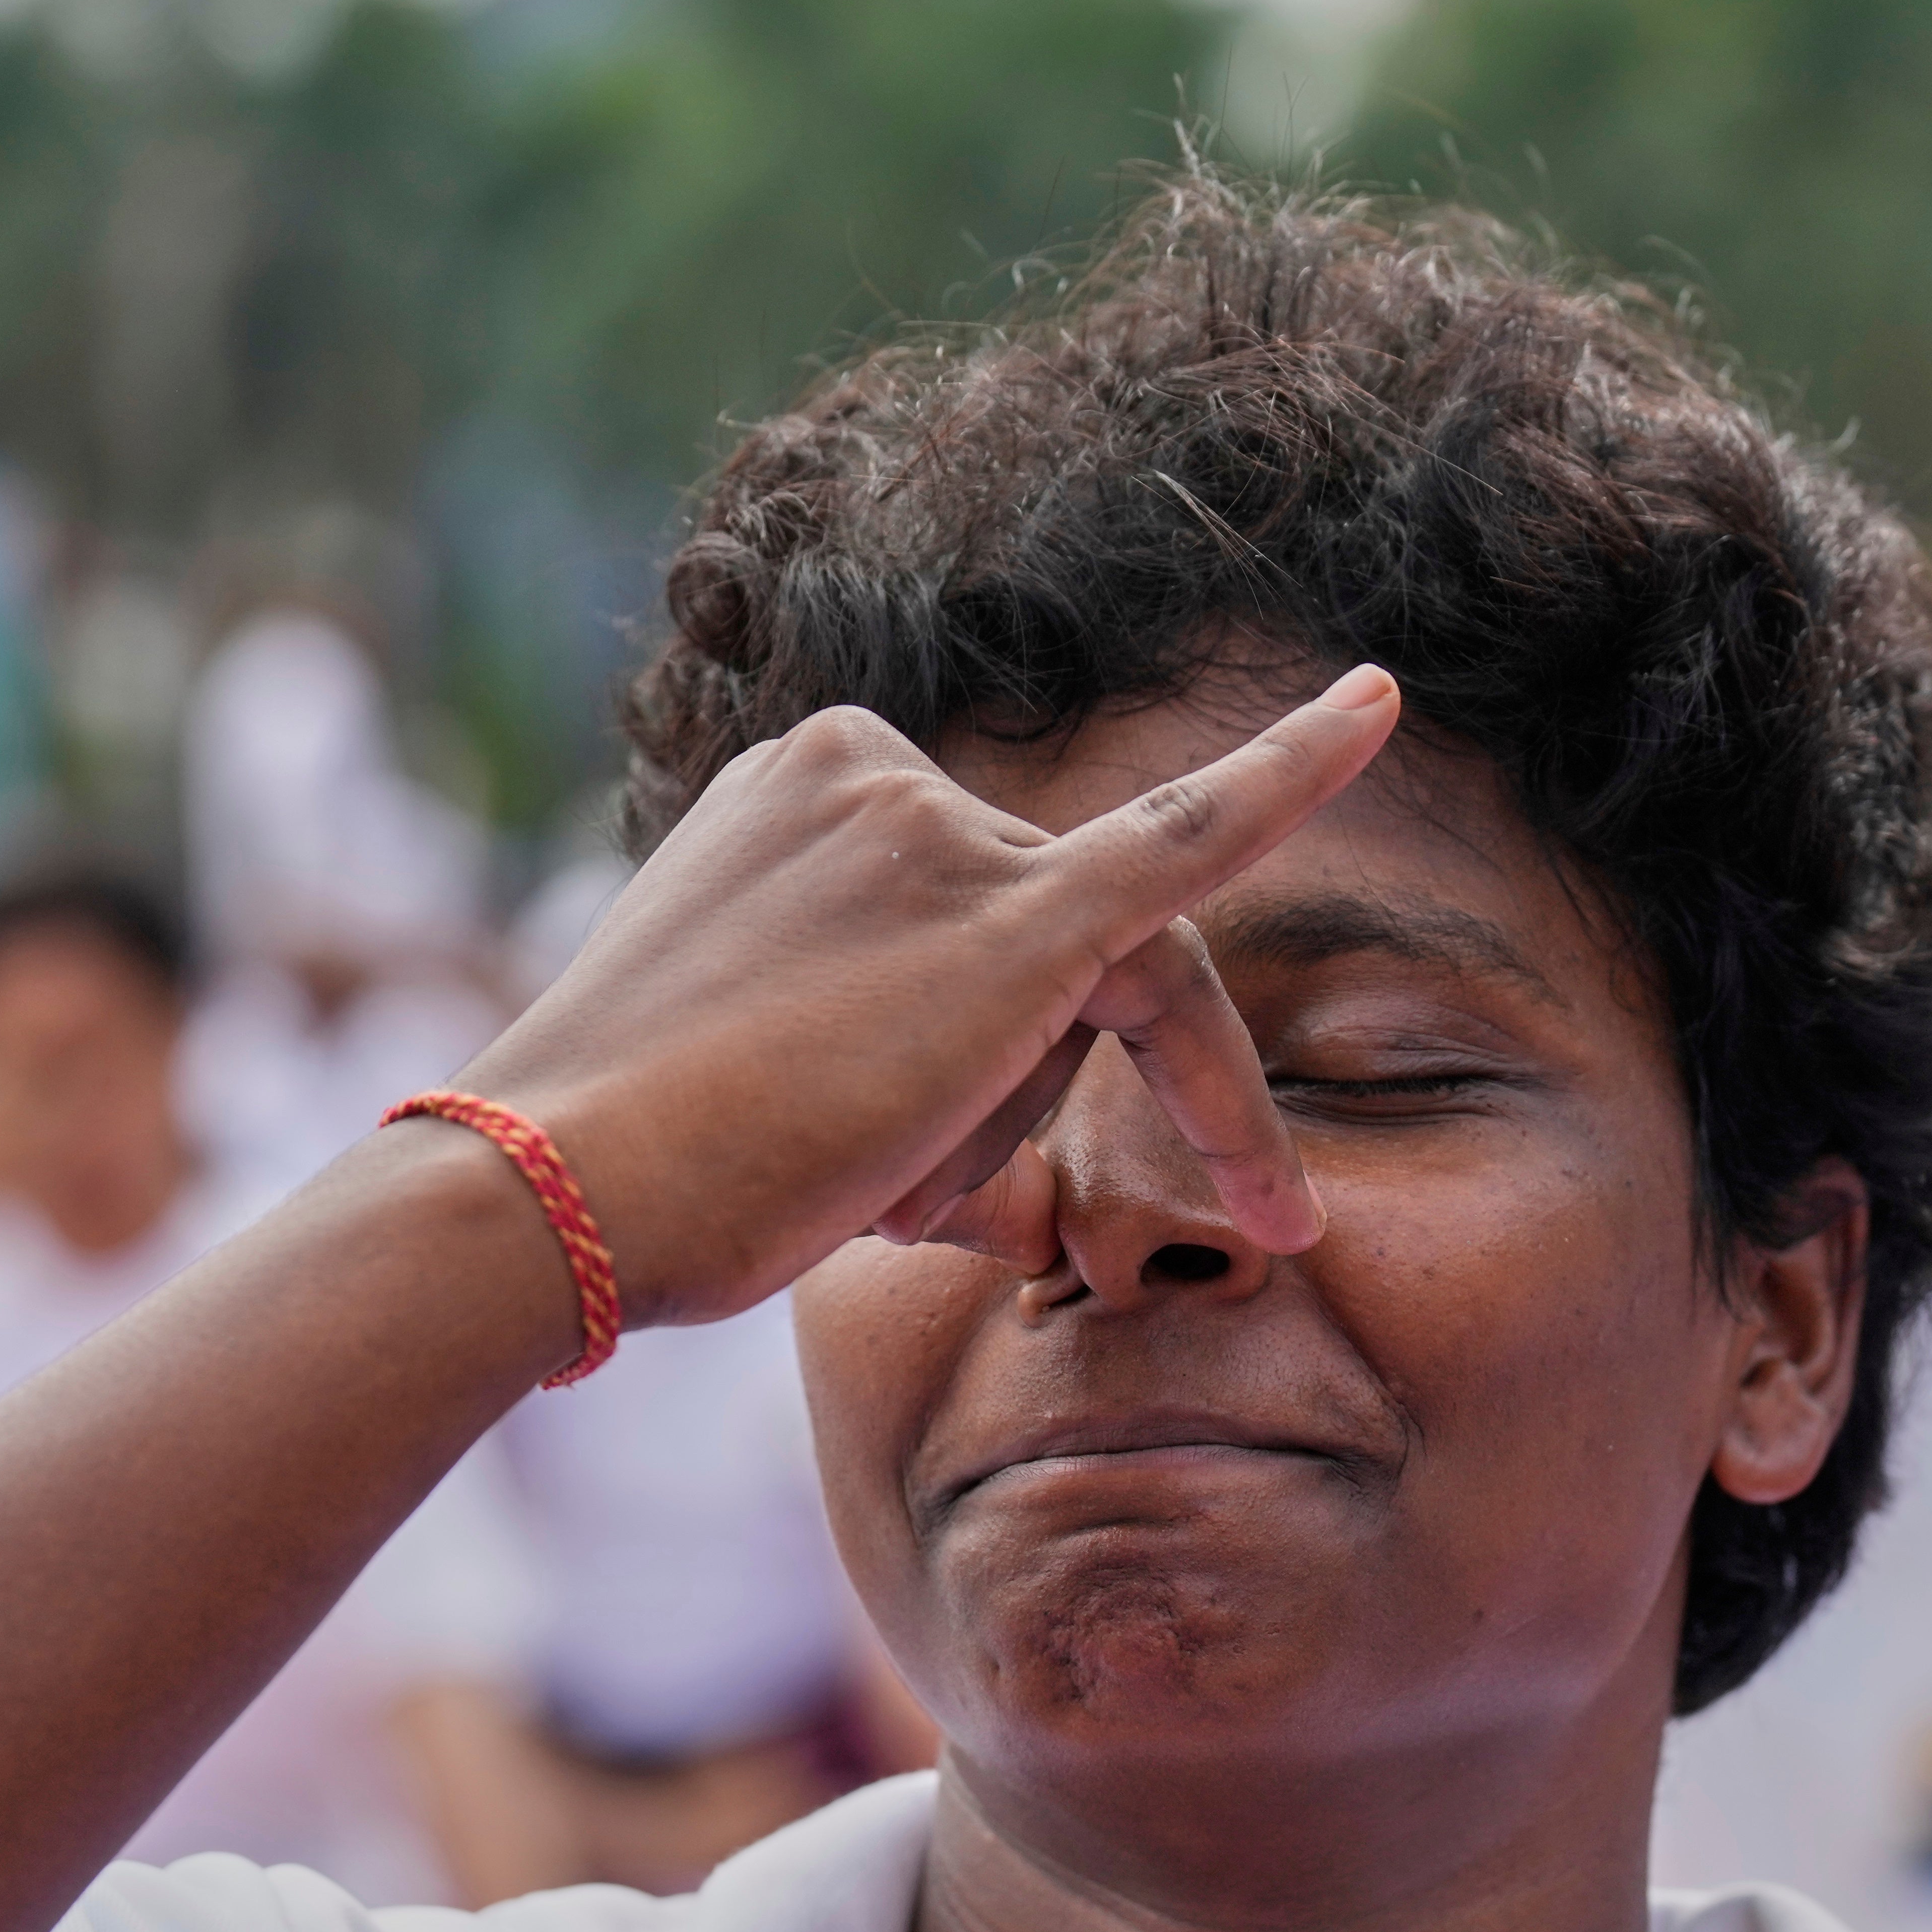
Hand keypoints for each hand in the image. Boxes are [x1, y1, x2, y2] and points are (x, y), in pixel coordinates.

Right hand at [450, 669, 1401, 1329]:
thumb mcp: (758, 1062)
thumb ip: (889, 1056)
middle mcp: (879, 778)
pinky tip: (1378, 708)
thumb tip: (1017, 1180)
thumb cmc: (638, 1169)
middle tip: (963, 1223)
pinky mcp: (1015, 921)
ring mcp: (945, 837)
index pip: (964, 921)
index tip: (926, 1139)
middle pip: (1042, 964)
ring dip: (995, 1137)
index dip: (974, 1063)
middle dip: (999, 1115)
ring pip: (1082, 1007)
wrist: (553, 1192)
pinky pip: (1192, 840)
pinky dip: (1299, 766)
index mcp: (804, 790)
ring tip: (864, 1187)